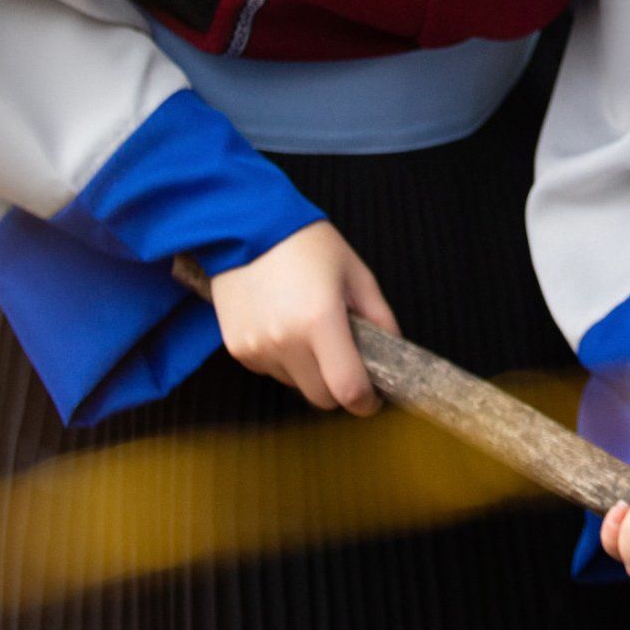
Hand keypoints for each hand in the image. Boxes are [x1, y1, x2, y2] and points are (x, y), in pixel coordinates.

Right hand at [208, 221, 397, 414]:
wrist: (246, 227)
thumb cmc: (306, 245)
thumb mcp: (356, 274)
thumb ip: (380, 317)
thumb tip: (392, 351)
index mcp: (321, 321)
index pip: (347, 389)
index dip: (366, 402)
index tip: (372, 398)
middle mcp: (286, 341)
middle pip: (321, 397)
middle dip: (339, 388)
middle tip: (344, 360)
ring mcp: (257, 348)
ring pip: (295, 385)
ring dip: (309, 371)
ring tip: (308, 329)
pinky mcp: (237, 349)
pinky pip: (271, 371)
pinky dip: (284, 360)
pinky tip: (282, 325)